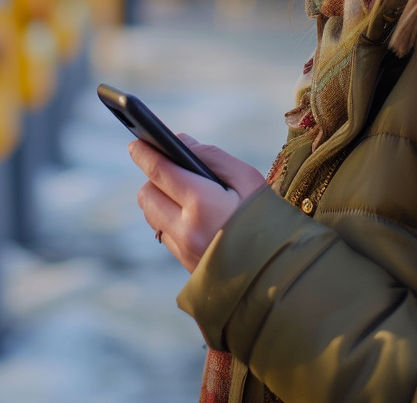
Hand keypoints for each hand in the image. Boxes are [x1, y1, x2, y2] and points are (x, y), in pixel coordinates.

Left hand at [129, 135, 265, 272]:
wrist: (280, 275)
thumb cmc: (269, 221)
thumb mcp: (248, 180)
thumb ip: (212, 156)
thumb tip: (181, 143)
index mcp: (202, 204)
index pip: (159, 171)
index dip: (145, 153)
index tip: (137, 141)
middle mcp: (185, 229)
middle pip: (146, 194)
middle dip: (153, 177)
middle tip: (169, 168)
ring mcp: (182, 250)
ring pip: (151, 215)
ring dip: (159, 199)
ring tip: (182, 191)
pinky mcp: (184, 265)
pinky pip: (163, 234)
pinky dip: (169, 219)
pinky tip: (191, 215)